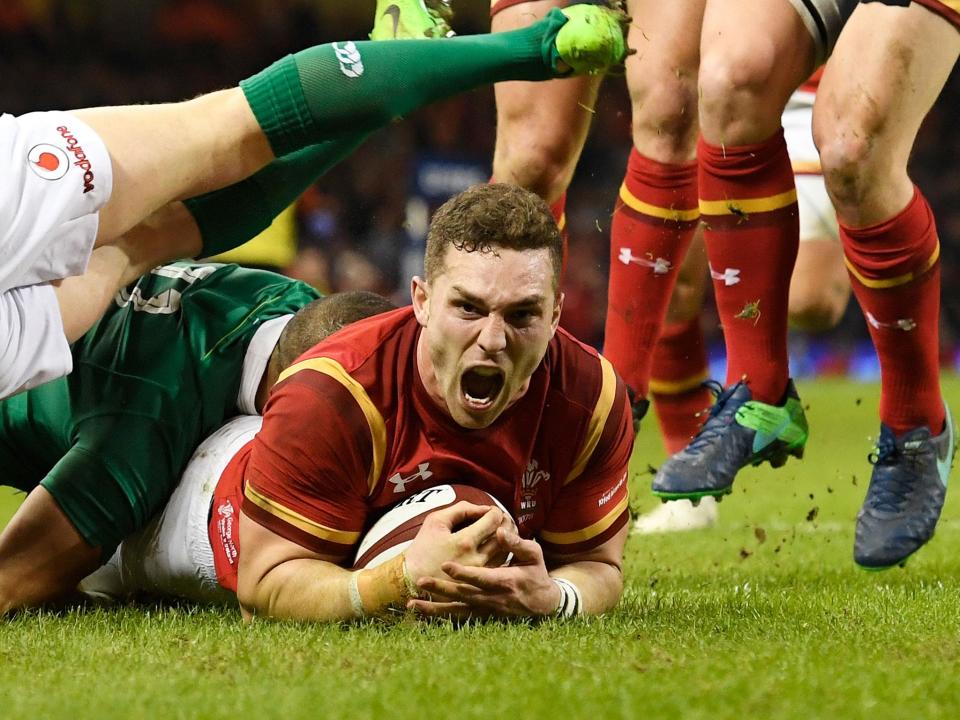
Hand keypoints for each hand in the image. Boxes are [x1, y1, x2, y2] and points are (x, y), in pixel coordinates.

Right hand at [403, 501, 505, 584]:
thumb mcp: (436, 521)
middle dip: (505, 523)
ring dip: (506, 538)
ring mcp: (481, 574)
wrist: (412, 580)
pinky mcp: (481, 583)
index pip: (494, 520)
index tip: (490, 511)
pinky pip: (500, 565)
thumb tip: (483, 508)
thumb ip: (461, 510)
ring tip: (499, 531)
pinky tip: (494, 547)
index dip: (495, 511)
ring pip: (506, 551)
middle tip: (499, 519)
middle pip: (505, 536)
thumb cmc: (422, 548)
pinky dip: (501, 553)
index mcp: (465, 541)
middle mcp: (478, 559)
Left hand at [407, 524, 561, 618]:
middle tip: (420, 581)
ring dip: (435, 608)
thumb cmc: (536, 573)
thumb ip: (516, 544)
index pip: (481, 578)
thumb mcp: (534, 554)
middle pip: (463, 595)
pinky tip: (422, 613)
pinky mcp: (481, 616)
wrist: (543, 603)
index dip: (463, 573)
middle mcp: (493, 599)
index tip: (446, 565)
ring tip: (413, 604)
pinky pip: (458, 618)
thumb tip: (500, 531)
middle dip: (441, 589)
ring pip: (457, 610)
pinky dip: (440, 617)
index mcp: (505, 582)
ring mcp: (486, 610)